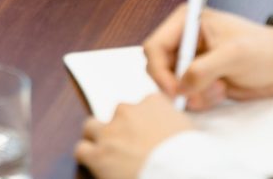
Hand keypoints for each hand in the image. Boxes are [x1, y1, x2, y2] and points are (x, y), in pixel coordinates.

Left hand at [75, 93, 193, 178]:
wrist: (180, 173)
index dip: (145, 120)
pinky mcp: (98, 153)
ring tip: (108, 154)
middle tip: (131, 147)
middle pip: (118, 114)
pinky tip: (97, 166)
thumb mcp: (189, 130)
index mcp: (152, 102)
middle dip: (122, 129)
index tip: (148, 132)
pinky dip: (87, 157)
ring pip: (92, 127)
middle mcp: (128, 111)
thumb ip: (174, 123)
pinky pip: (82, 150)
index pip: (144, 103)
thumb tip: (171, 129)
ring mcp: (111, 131)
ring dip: (99, 139)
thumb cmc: (190, 156)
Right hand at [143, 5, 272, 109]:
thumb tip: (181, 86)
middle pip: (158, 68)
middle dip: (178, 85)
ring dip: (193, 94)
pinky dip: (200, 100)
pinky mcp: (199, 78)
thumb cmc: (263, 49)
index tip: (176, 90)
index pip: (154, 46)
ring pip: (172, 85)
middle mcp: (184, 39)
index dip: (159, 70)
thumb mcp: (234, 55)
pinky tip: (222, 91)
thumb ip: (203, 68)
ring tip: (219, 89)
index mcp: (187, 21)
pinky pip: (186, 95)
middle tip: (199, 93)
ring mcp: (191, 60)